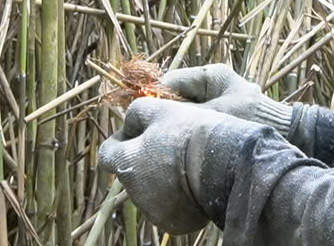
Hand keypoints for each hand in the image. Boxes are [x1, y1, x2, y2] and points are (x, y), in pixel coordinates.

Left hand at [99, 97, 265, 233]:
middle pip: (131, 173)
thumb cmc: (191, 133)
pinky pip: (169, 208)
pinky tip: (195, 183)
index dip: (120, 140)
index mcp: (126, 163)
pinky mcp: (174, 223)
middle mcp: (135, 192)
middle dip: (144, 160)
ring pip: (150, 192)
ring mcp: (154, 211)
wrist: (226, 165)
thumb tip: (130, 123)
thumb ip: (136, 113)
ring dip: (160, 179)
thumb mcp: (161, 109)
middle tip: (170, 145)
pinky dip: (177, 197)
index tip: (135, 132)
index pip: (107, 154)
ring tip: (187, 164)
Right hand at [161, 64, 292, 135]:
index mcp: (212, 75)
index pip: (172, 81)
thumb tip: (151, 111)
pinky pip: (198, 117)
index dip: (154, 98)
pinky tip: (182, 142)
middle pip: (177, 95)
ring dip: (177, 121)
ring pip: (186, 107)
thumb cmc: (250, 121)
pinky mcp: (223, 112)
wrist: (286, 133)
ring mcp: (219, 96)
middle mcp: (214, 82)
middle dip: (164, 111)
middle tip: (152, 129)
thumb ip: (182, 113)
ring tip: (165, 136)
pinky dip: (190, 127)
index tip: (141, 116)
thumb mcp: (212, 116)